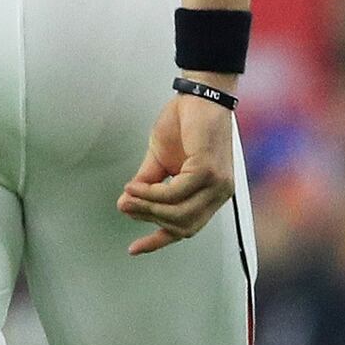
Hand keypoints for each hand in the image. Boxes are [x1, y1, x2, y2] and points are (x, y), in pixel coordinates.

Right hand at [118, 84, 239, 255]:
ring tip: (128, 195)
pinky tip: (136, 186)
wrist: (199, 95)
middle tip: (126, 205)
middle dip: (149, 218)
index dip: (158, 241)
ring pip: (179, 214)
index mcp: (210, 195)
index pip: (186, 227)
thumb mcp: (160, 160)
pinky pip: (176, 193)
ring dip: (149, 207)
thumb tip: (124, 205)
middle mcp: (219, 194)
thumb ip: (148, 184)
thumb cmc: (183, 123)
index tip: (133, 250)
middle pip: (182, 226)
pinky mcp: (209, 171)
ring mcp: (217, 184)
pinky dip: (152, 193)